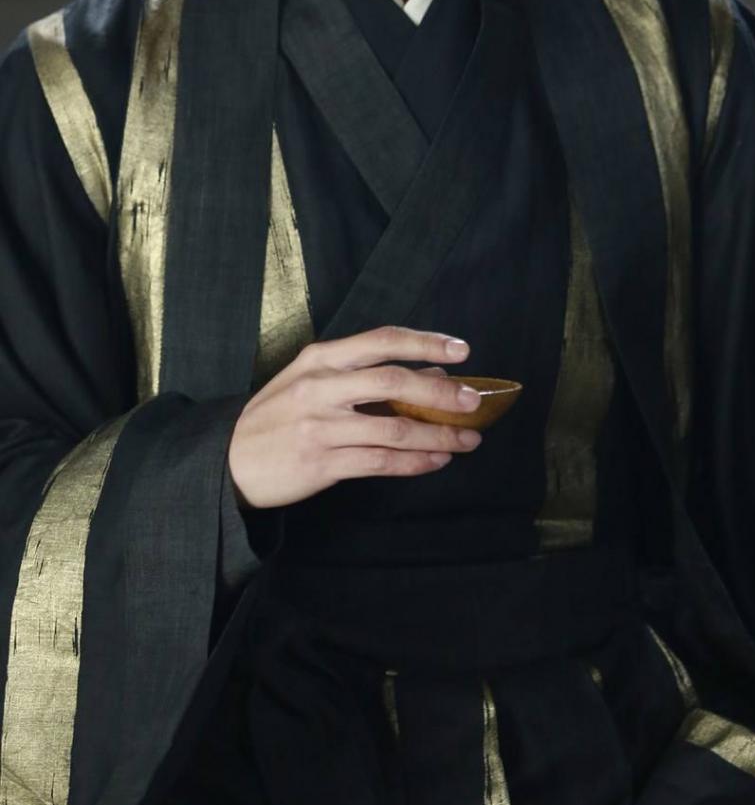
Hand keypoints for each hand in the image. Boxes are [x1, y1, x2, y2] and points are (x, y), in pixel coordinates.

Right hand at [227, 324, 484, 510]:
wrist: (229, 460)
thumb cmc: (277, 416)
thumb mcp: (312, 382)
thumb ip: (364, 376)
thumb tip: (430, 373)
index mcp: (320, 359)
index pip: (382, 341)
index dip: (426, 343)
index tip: (462, 350)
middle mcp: (321, 387)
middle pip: (393, 382)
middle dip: (441, 392)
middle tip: (474, 401)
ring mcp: (321, 426)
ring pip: (395, 429)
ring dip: (439, 435)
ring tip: (468, 439)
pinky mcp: (322, 463)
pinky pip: (381, 462)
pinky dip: (416, 462)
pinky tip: (437, 461)